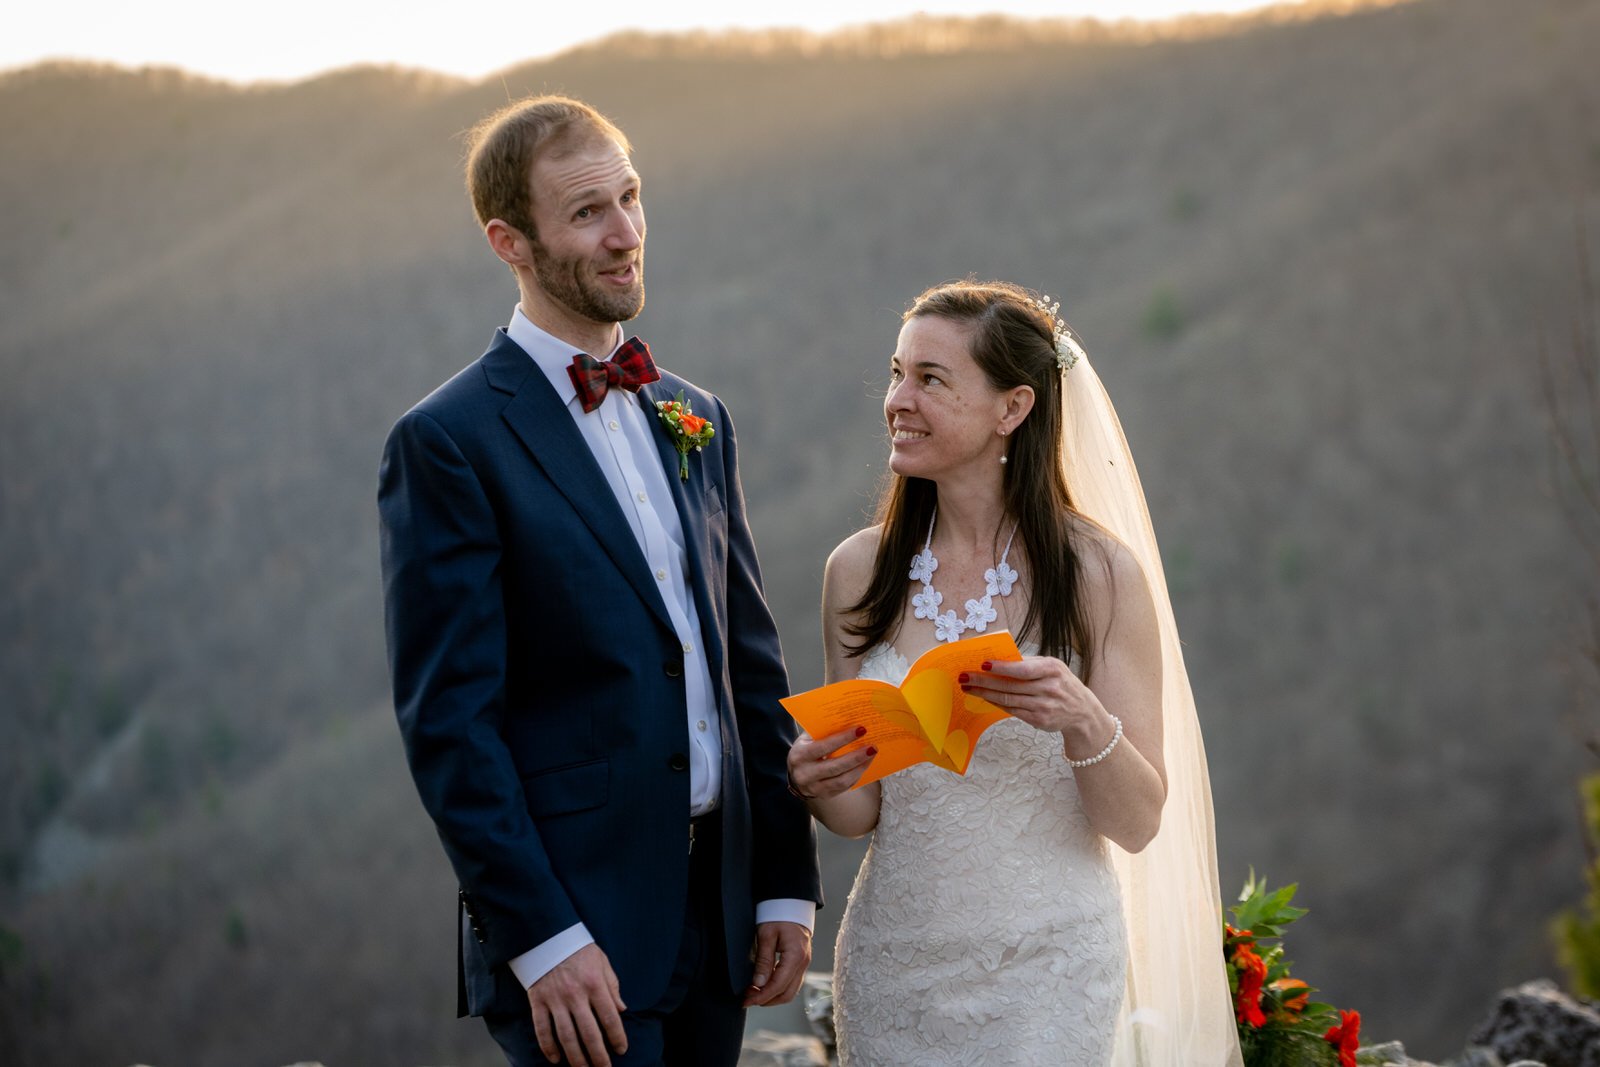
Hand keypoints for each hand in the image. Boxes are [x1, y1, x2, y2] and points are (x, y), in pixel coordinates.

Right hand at [525, 943, 627, 1066]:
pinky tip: (556, 1060)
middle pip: (589, 1033)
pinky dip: (548, 1047)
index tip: (621, 1050)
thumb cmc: (578, 949)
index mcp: (594, 984)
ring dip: (576, 1057)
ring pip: (566, 1036)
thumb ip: (612, 986)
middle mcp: (575, 994)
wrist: (546, 935)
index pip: (610, 1017)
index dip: (617, 1037)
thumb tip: (622, 1010)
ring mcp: (555, 1000)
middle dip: (598, 1056)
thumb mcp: (601, 962)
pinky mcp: (537, 1001)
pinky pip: (542, 1029)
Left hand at [743, 921, 812, 1006]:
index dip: (762, 997)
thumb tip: (758, 985)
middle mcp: (803, 963)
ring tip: (753, 993)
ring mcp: (804, 964)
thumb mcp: (766, 935)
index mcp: (796, 957)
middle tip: (747, 998)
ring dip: (772, 996)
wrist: (791, 903)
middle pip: (787, 994)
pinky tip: (764, 985)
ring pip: (790, 991)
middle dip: (766, 1000)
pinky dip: (777, 988)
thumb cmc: (778, 915)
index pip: (778, 986)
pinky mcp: (800, 962)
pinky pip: (791, 982)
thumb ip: (763, 961)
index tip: (747, 1001)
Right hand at [786, 726, 875, 799]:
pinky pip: (845, 787)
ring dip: (860, 767)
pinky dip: (857, 775)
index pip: (823, 747)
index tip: (860, 730)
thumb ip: (823, 731)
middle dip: (856, 756)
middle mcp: (805, 774)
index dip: (843, 739)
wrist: (796, 774)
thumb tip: (849, 720)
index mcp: (799, 756)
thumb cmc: (806, 750)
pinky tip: (865, 764)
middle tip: (872, 746)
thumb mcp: (807, 739)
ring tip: (872, 754)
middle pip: (835, 767)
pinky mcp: (825, 795)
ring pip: (842, 780)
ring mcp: (814, 788)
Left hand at [960, 656, 1112, 751]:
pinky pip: (1012, 710)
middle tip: (965, 677)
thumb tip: (998, 659)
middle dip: (984, 681)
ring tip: (968, 687)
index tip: (982, 664)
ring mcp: (1044, 706)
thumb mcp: (1052, 667)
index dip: (1001, 668)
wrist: (1082, 711)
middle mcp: (1049, 688)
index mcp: (1052, 669)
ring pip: (1008, 699)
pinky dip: (996, 703)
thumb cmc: (1061, 683)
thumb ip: (1029, 663)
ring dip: (985, 694)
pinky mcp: (1039, 720)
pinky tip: (984, 698)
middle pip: (1010, 685)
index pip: (1023, 669)